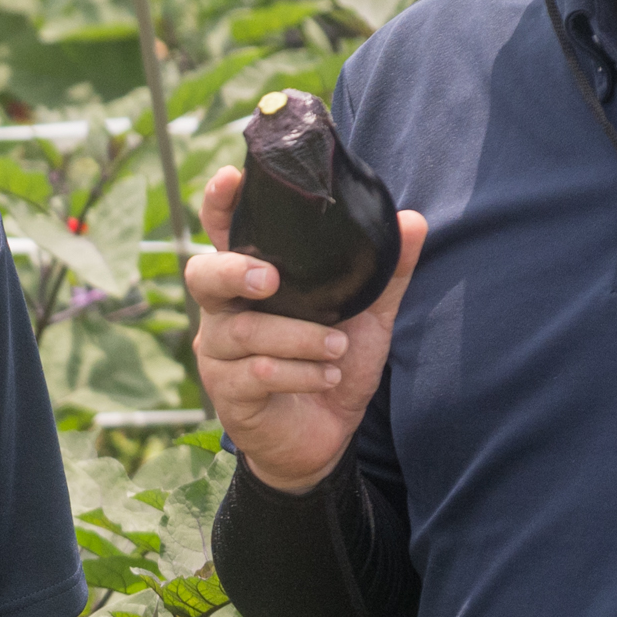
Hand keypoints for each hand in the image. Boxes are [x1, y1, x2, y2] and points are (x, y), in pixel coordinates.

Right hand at [180, 166, 428, 494]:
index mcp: (252, 281)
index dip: (220, 205)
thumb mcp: (367, 316)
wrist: (325, 438)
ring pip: (243, 332)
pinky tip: (326, 377)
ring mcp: (220, 354)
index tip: (230, 178)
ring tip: (337, 347)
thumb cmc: (332, 364)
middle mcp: (225, 312)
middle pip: (203, 276)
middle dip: (234, 271)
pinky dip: (298, 374)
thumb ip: (386, 272)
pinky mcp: (229, 394)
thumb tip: (414, 221)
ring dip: (297, 337)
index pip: (224, 233)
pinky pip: (255, 375)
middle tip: (272, 279)